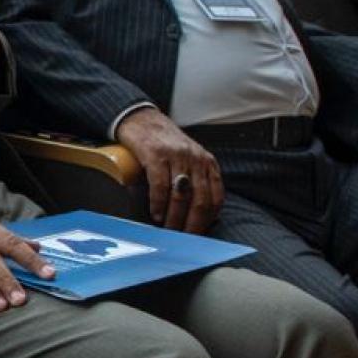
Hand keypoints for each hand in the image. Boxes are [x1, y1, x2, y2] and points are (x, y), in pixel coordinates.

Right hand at [115, 108, 223, 232]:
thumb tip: (192, 215)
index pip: (216, 198)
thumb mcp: (187, 160)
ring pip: (182, 196)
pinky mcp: (156, 154)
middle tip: (182, 238)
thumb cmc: (162, 144)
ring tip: (167, 230)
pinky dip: (159, 204)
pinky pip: (161, 185)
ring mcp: (177, 156)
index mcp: (207, 163)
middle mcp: (196, 159)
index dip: (208, 220)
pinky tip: (156, 214)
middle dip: (192, 224)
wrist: (141, 119)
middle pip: (201, 200)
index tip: (197, 235)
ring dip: (175, 218)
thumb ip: (194, 180)